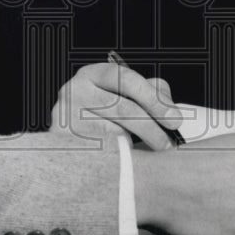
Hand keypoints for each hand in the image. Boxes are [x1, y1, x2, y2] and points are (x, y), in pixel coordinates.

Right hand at [50, 63, 182, 149]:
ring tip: (145, 153)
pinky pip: (97, 153)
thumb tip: (169, 110)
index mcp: (94, 74)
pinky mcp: (60, 141)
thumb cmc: (105, 114)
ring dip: (133, 145)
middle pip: (121, 108)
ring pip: (111, 133)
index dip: (154, 99)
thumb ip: (151, 93)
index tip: (174, 120)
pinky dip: (116, 158)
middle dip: (151, 128)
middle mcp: (75, 90)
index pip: (127, 79)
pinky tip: (125, 161)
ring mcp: (64, 115)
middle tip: (167, 144)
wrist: (70, 141)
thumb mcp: (126, 95)